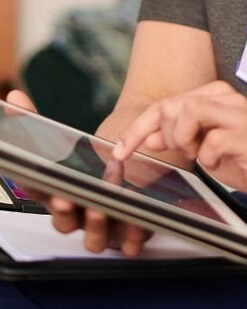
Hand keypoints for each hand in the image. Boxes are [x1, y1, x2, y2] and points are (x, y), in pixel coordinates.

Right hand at [4, 90, 151, 256]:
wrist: (140, 142)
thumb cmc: (96, 148)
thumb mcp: (68, 135)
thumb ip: (36, 119)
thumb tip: (13, 96)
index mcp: (59, 192)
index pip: (40, 195)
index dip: (36, 191)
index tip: (36, 181)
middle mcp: (79, 212)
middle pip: (64, 222)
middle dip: (65, 212)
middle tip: (69, 197)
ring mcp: (104, 223)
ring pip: (94, 238)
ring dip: (96, 226)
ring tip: (103, 208)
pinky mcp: (131, 229)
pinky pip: (128, 242)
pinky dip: (131, 237)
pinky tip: (135, 222)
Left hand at [115, 81, 246, 213]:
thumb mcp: (205, 149)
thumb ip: (178, 137)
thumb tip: (147, 135)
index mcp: (216, 96)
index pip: (166, 103)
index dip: (138, 127)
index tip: (119, 150)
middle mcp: (228, 98)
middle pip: (173, 105)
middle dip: (166, 136)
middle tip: (186, 153)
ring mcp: (239, 114)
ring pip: (189, 114)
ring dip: (186, 142)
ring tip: (202, 155)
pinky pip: (210, 143)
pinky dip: (209, 159)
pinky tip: (222, 163)